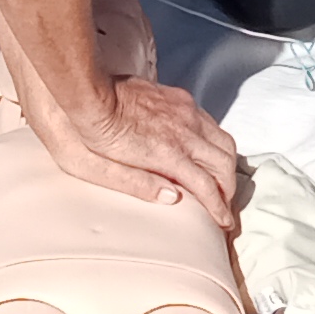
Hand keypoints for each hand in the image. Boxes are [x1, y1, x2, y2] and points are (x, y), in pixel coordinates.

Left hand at [32, 75, 242, 231]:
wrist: (86, 90)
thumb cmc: (89, 131)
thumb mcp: (101, 170)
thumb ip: (138, 185)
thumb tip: (173, 198)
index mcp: (167, 153)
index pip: (207, 187)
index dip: (219, 209)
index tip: (224, 223)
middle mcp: (183, 131)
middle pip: (223, 164)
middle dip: (228, 190)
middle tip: (225, 207)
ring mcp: (183, 111)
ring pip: (223, 141)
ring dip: (226, 165)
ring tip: (221, 182)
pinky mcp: (178, 98)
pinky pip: (210, 122)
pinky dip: (216, 142)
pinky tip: (206, 151)